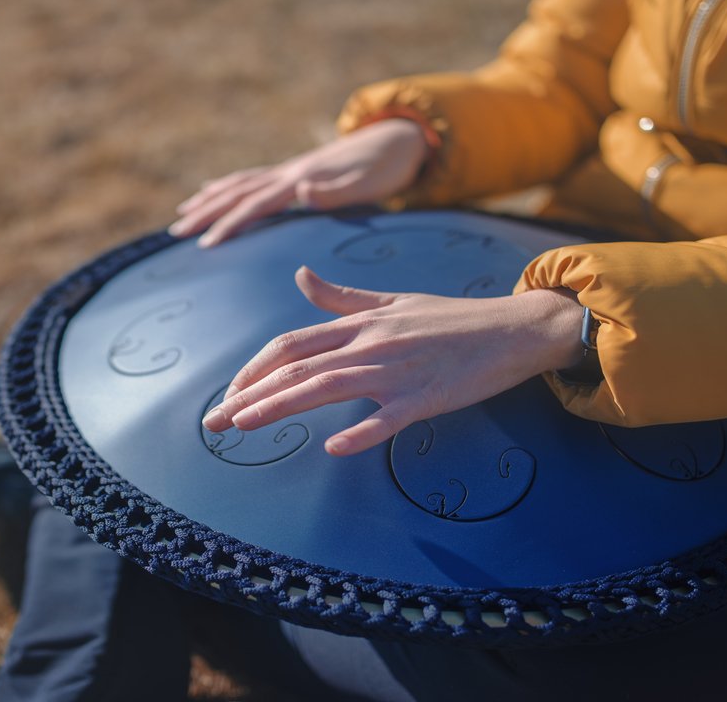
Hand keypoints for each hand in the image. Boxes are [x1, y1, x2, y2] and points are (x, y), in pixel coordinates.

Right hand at [170, 119, 427, 247]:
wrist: (401, 136)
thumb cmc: (387, 165)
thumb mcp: (369, 181)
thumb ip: (336, 189)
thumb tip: (303, 191)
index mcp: (301, 178)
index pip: (256, 204)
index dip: (229, 224)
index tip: (205, 244)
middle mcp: (290, 172)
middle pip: (238, 192)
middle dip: (206, 212)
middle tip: (176, 232)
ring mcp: (291, 169)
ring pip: (240, 184)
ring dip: (210, 199)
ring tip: (183, 213)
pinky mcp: (296, 171)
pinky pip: (252, 179)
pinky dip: (228, 185)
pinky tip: (214, 188)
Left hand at [201, 267, 584, 455]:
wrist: (513, 328)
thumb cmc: (451, 319)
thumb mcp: (392, 301)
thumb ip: (341, 297)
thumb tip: (299, 276)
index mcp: (359, 324)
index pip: (291, 345)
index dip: (253, 369)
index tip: (230, 394)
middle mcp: (369, 343)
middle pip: (296, 369)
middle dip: (248, 395)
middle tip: (213, 424)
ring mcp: (397, 370)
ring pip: (326, 388)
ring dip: (279, 408)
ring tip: (243, 427)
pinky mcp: (426, 397)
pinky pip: (388, 418)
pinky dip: (362, 433)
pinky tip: (335, 449)